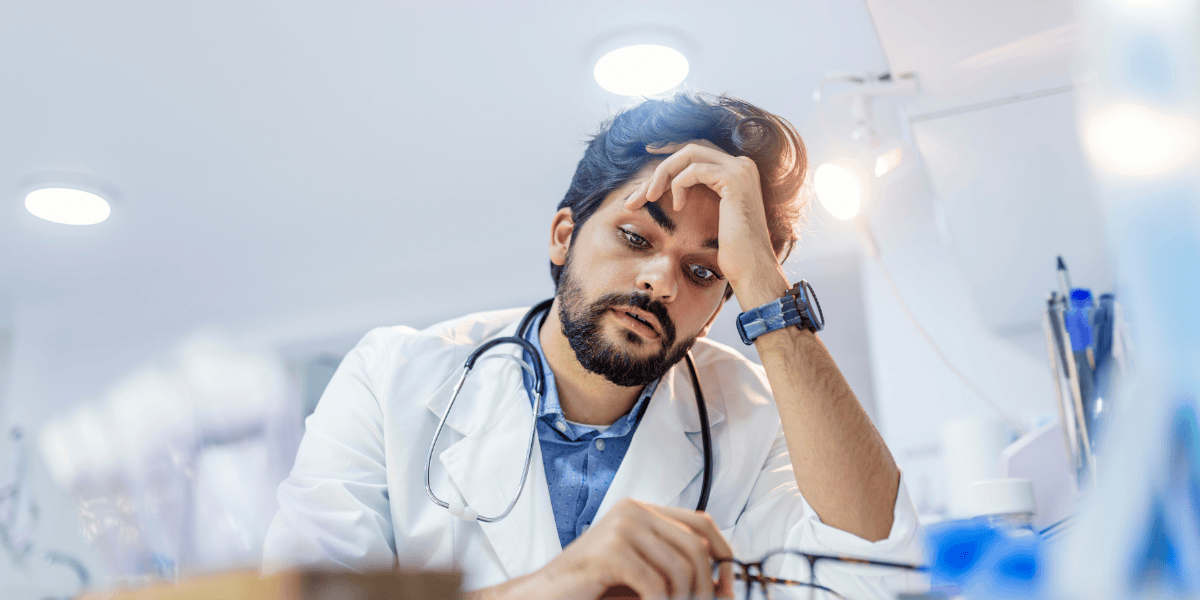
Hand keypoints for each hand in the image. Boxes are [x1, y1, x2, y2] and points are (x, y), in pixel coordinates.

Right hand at [538, 499, 733, 599]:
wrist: (545, 596)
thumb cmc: (594, 587)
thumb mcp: (644, 573)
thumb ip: (678, 570)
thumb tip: (727, 582)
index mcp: (641, 510)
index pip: (700, 521)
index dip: (723, 550)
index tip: (729, 580)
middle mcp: (633, 511)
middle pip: (696, 547)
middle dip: (705, 587)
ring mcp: (621, 528)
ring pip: (681, 569)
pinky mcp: (611, 552)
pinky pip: (657, 585)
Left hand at [625, 141, 783, 296]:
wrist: (751, 268)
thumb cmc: (731, 250)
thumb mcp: (712, 215)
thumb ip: (700, 193)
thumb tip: (667, 184)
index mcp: (738, 170)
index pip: (698, 150)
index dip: (671, 150)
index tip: (649, 154)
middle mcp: (742, 163)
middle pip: (690, 149)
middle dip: (660, 167)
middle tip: (638, 191)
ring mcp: (740, 168)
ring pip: (689, 154)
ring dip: (663, 175)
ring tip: (649, 198)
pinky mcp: (734, 178)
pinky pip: (693, 171)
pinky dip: (678, 186)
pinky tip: (678, 207)